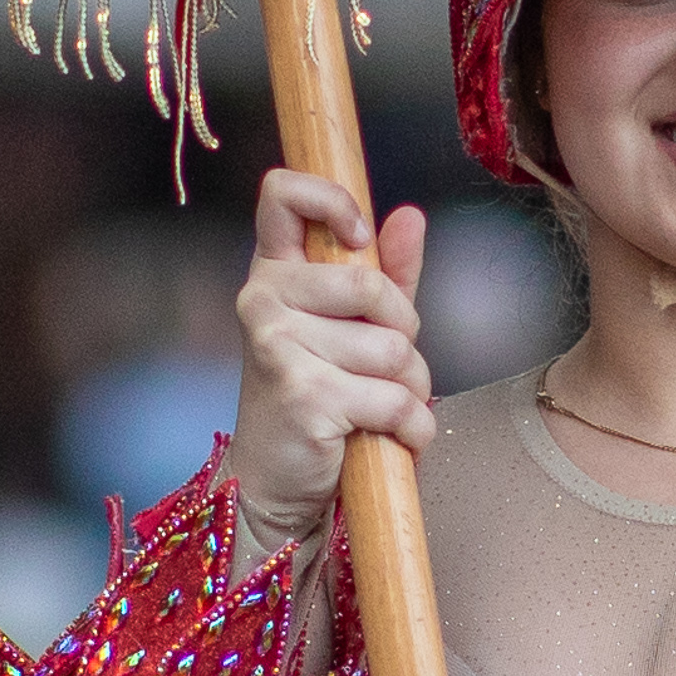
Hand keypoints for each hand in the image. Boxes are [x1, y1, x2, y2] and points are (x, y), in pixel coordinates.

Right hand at [227, 166, 434, 554]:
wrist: (275, 482)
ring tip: (382, 407)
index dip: (332, 199)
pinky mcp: (304, 395)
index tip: (360, 237)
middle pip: (371, 284)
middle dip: (403, 331)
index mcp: (273, 271)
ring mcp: (278, 346)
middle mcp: (264, 299)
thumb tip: (409, 216)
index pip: (283, 193)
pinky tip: (391, 438)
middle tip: (385, 365)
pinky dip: (411, 427)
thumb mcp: (353, 328)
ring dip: (410, 387)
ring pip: (394, 349)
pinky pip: (394, 399)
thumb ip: (385, 272)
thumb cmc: (318, 397)